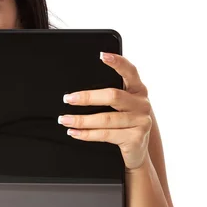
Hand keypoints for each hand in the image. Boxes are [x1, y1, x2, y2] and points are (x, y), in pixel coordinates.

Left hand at [58, 52, 151, 170]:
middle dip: (87, 97)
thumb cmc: (123, 124)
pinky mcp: (135, 138)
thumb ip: (109, 94)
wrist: (136, 151)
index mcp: (138, 89)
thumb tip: (77, 92)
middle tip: (68, 99)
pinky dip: (86, 134)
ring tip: (64, 119)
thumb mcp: (120, 106)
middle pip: (113, 96)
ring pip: (106, 119)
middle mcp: (142, 103)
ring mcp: (141, 121)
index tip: (102, 55)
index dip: (117, 62)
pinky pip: (105, 135)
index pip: (130, 72)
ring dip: (81, 120)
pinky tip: (74, 132)